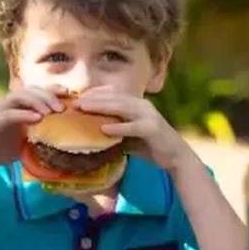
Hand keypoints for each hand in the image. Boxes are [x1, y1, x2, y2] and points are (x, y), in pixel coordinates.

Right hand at [0, 85, 66, 176]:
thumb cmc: (1, 149)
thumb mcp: (26, 139)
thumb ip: (40, 133)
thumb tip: (64, 136)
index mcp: (16, 105)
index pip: (36, 90)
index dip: (52, 89)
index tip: (69, 94)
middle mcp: (7, 104)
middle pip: (30, 90)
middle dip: (48, 96)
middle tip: (62, 109)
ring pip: (19, 96)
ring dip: (37, 102)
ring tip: (50, 112)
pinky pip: (9, 114)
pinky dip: (24, 114)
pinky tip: (37, 119)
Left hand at [74, 88, 191, 170]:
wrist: (175, 156)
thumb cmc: (150, 145)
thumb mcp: (129, 135)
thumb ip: (114, 129)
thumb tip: (91, 131)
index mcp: (136, 104)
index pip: (113, 93)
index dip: (94, 93)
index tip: (76, 98)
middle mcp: (142, 105)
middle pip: (114, 97)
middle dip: (93, 98)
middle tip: (74, 102)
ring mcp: (149, 115)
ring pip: (122, 107)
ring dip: (101, 107)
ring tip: (83, 108)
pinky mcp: (152, 128)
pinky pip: (133, 126)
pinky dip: (118, 127)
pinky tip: (104, 129)